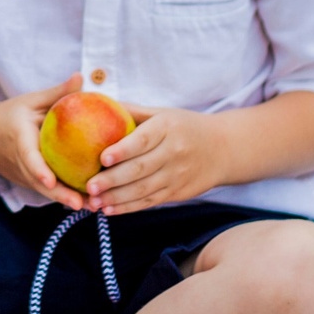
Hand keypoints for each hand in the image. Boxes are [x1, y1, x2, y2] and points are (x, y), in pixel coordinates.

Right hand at [0, 75, 88, 209]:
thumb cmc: (11, 115)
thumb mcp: (31, 101)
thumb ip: (57, 93)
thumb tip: (82, 77)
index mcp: (18, 138)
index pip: (27, 156)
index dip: (38, 170)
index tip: (51, 181)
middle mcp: (19, 161)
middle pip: (39, 182)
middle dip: (59, 195)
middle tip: (81, 204)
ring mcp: (23, 175)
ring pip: (44, 192)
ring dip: (67, 201)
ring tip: (93, 206)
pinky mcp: (29, 182)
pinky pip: (47, 192)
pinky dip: (66, 198)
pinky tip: (90, 202)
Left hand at [88, 105, 222, 214]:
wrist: (223, 149)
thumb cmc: (184, 127)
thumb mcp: (163, 113)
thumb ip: (132, 112)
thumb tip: (96, 102)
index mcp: (167, 128)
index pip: (143, 140)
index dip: (122, 150)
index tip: (102, 158)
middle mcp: (174, 152)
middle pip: (140, 169)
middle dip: (113, 180)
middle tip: (89, 186)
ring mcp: (177, 175)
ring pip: (144, 190)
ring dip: (117, 198)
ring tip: (94, 202)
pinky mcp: (178, 193)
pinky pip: (150, 202)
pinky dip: (129, 208)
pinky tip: (110, 210)